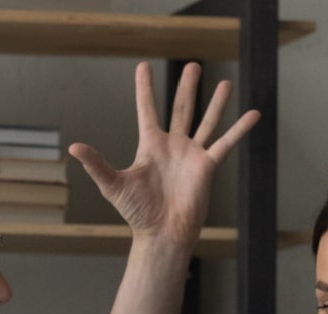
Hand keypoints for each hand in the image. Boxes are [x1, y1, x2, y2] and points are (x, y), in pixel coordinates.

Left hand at [69, 62, 259, 244]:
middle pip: (181, 108)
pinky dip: (240, 129)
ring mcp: (191, 155)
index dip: (145, 88)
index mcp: (150, 145)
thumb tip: (73, 147)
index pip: (147, 109)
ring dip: (215, 103)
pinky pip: (226, 143)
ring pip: (206, 121)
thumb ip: (96, 164)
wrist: (162, 233)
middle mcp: (172, 146)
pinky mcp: (207, 166)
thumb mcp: (113, 185)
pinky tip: (254, 114)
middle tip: (193, 65)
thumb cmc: (137, 213)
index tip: (143, 66)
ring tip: (224, 82)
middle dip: (187, 87)